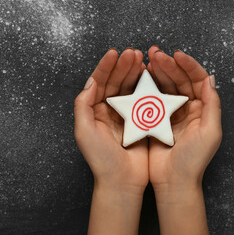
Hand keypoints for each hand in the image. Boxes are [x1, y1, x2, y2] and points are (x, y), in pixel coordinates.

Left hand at [74, 47, 147, 234]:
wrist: (121, 181)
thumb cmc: (101, 159)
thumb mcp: (84, 131)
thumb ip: (83, 105)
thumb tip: (91, 81)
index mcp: (94, 111)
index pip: (99, 83)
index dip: (105, 67)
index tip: (114, 53)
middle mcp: (109, 110)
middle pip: (116, 82)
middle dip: (123, 66)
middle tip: (133, 54)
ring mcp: (126, 115)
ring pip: (130, 88)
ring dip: (135, 73)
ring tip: (143, 60)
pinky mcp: (141, 121)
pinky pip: (143, 100)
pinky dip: (146, 88)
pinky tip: (150, 77)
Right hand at [147, 45, 221, 234]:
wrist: (173, 181)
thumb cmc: (194, 160)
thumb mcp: (210, 133)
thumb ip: (212, 105)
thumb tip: (210, 78)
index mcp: (203, 109)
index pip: (197, 80)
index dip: (188, 65)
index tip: (176, 55)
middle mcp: (188, 107)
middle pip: (179, 79)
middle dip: (168, 64)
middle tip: (154, 53)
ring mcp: (170, 112)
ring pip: (165, 85)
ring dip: (157, 71)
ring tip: (147, 60)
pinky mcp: (155, 119)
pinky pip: (152, 97)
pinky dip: (147, 86)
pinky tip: (141, 76)